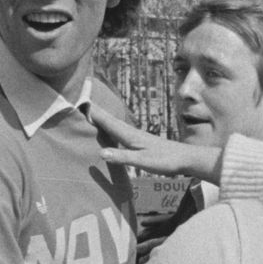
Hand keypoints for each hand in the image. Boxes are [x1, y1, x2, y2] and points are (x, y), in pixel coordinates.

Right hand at [91, 107, 221, 181]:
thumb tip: (101, 152)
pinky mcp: (139, 141)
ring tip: (89, 113)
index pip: (106, 121)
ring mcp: (135, 136)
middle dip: (94, 111)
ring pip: (113, 124)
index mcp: (129, 135)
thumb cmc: (165, 161)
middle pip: (108, 119)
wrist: (185, 158)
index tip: (77, 103)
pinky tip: (110, 130)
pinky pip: (119, 131)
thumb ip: (123, 157)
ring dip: (101, 118)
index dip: (92, 113)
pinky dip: (110, 127)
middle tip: (78, 102)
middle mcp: (130, 132)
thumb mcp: (143, 161)